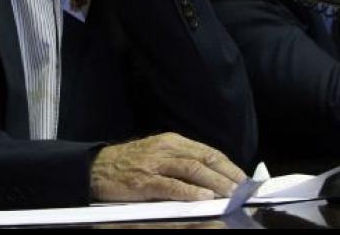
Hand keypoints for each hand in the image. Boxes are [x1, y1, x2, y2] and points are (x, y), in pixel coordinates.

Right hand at [90, 133, 244, 201]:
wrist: (95, 168)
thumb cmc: (128, 163)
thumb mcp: (157, 155)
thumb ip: (181, 162)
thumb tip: (211, 176)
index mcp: (172, 141)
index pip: (207, 152)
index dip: (228, 165)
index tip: (244, 178)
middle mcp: (165, 149)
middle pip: (204, 159)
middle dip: (227, 174)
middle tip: (243, 189)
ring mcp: (154, 164)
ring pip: (191, 170)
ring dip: (214, 182)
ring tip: (230, 193)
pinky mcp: (143, 181)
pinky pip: (171, 186)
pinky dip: (189, 192)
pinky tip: (203, 198)